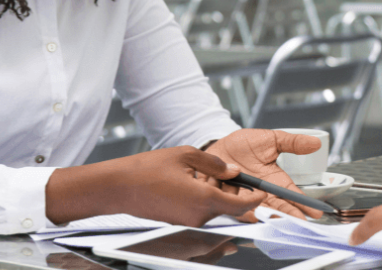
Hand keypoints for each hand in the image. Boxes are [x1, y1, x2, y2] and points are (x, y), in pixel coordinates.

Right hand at [45, 146, 264, 225]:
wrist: (118, 188)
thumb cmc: (147, 170)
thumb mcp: (186, 155)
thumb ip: (214, 163)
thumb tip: (233, 171)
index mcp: (203, 199)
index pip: (241, 207)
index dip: (256, 201)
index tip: (263, 193)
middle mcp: (198, 217)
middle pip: (229, 212)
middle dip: (238, 199)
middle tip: (239, 182)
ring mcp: (187, 224)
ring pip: (215, 215)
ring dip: (220, 201)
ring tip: (214, 182)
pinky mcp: (178, 225)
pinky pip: (200, 218)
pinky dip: (205, 206)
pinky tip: (197, 189)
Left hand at [206, 129, 323, 219]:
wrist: (217, 144)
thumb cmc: (245, 144)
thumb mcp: (271, 140)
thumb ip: (292, 143)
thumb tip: (316, 142)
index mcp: (273, 181)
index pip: (290, 194)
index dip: (302, 203)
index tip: (315, 212)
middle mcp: (259, 193)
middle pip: (276, 207)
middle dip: (288, 216)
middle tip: (299, 223)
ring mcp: (242, 197)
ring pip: (255, 209)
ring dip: (266, 215)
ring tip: (275, 218)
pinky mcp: (223, 198)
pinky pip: (232, 206)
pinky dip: (241, 211)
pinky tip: (250, 214)